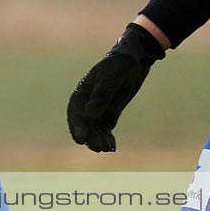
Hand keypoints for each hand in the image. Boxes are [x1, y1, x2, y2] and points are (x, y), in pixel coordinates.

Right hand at [67, 23, 164, 151]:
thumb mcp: (110, 78)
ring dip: (98, 140)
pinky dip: (107, 138)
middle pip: (84, 124)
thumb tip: (89, 118)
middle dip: (89, 137)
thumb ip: (100, 97)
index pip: (75, 112)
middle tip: (98, 148)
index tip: (81, 139)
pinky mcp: (109, 114)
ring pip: (94, 129)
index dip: (76, 126)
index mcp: (83, 92)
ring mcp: (99, 109)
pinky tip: (112, 146)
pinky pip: (105, 129)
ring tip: (107, 149)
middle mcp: (88, 103)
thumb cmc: (119, 65)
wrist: (134, 61)